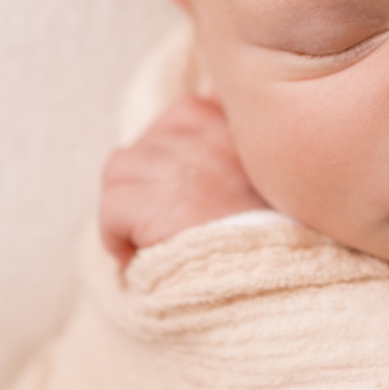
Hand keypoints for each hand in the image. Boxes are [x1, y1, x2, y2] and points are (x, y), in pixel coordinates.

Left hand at [99, 95, 267, 266]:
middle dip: (148, 184)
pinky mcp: (148, 203)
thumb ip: (243, 153)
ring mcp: (172, 167)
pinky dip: (116, 237)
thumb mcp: (275, 178)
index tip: (186, 192)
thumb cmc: (279, 235)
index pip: (182, 117)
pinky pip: (109, 210)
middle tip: (167, 221)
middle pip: (144, 146)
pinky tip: (137, 258)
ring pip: (119, 173)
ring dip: (128, 207)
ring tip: (150, 238)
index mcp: (232, 123)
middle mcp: (200, 136)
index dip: (174, 157)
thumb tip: (212, 143)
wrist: (275, 273)